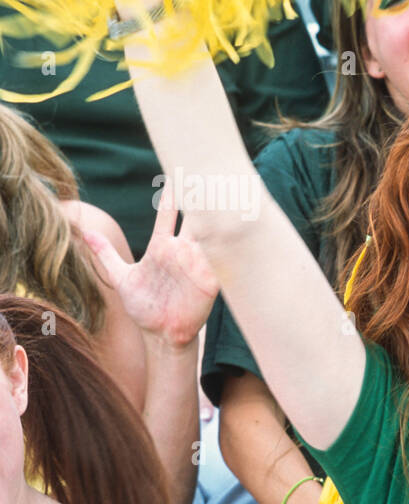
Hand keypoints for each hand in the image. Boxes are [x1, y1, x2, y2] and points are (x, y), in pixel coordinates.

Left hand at [83, 181, 218, 349]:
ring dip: (218, 212)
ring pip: (210, 231)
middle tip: (206, 167)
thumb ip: (106, 254)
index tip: (175, 169)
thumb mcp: (121, 277)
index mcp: (163, 246)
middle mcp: (183, 250)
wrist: (162, 335)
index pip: (169, 213)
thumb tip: (84, 232)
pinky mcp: (211, 278)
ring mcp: (199, 263)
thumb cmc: (145, 307)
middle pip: (194, 215)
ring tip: (224, 190)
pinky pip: (221, 257)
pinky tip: (230, 227)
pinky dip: (226, 243)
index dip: (172, 193)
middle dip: (201, 194)